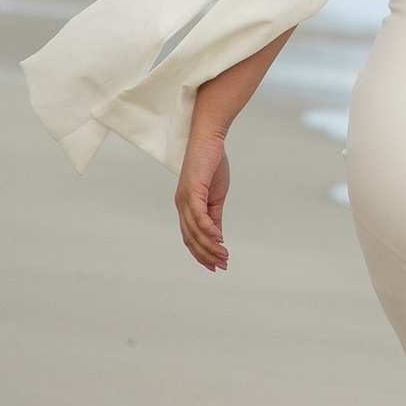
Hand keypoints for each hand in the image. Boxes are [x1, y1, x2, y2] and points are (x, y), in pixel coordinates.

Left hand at [175, 124, 231, 272]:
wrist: (209, 139)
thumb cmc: (212, 164)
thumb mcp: (216, 195)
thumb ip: (215, 215)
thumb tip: (218, 237)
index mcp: (186, 207)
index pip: (190, 237)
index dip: (200, 253)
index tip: (214, 266)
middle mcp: (181, 205)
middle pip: (191, 238)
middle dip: (206, 255)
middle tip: (222, 265)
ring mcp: (184, 198)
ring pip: (195, 230)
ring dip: (210, 245)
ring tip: (224, 255)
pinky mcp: (192, 190)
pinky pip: (199, 215)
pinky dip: (208, 229)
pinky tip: (219, 238)